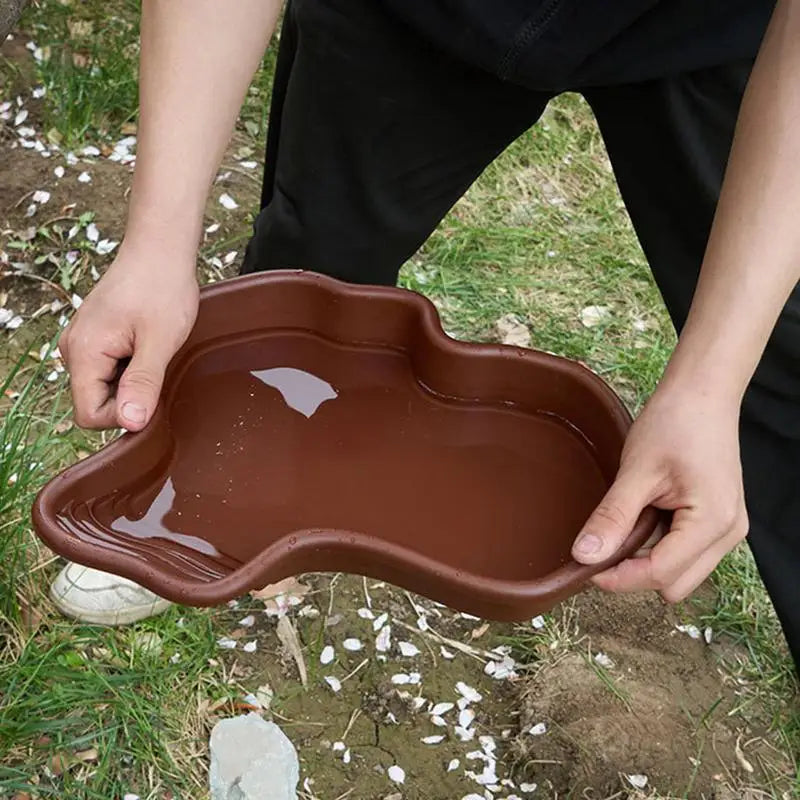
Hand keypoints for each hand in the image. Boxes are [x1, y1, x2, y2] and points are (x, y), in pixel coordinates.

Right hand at [59, 244, 198, 430]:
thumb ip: (143, 384)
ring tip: (152, 350)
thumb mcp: (160, 342)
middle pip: (95, 402)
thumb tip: (130, 423)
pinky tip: (147, 345)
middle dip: (129, 397)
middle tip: (157, 365)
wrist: (160, 250)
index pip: (89, 415)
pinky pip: (109, 370)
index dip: (123, 416)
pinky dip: (130, 367)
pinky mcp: (94, 338)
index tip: (153, 394)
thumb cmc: (162, 288)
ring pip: (104, 387)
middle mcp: (73, 349)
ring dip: (132, 381)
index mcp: (83, 353)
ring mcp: (82, 343)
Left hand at [571, 386, 747, 602]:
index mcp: (712, 522)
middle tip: (602, 544)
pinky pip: (686, 553)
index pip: (661, 574)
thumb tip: (585, 556)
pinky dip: (660, 546)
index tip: (585, 567)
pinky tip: (645, 517)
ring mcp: (727, 529)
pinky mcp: (718, 521)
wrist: (702, 395)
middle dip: (635, 573)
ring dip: (648, 559)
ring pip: (681, 573)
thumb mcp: (637, 471)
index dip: (619, 577)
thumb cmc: (675, 423)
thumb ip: (613, 517)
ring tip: (628, 522)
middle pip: (674, 584)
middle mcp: (728, 534)